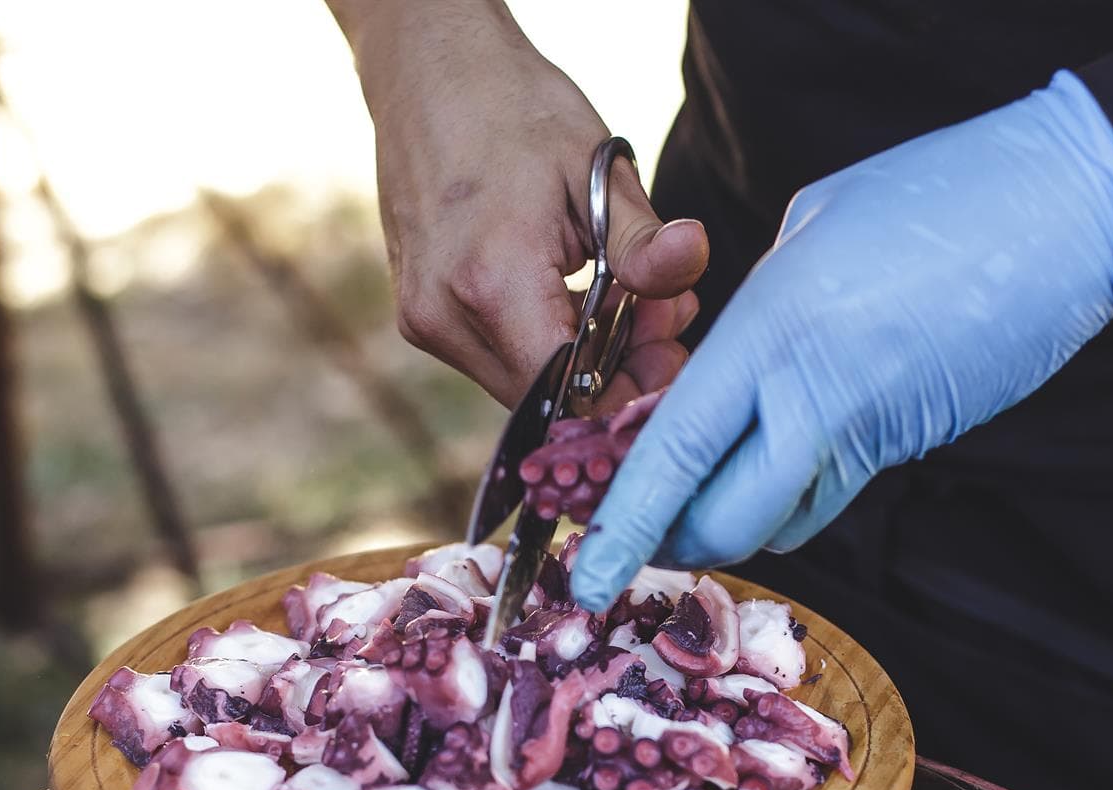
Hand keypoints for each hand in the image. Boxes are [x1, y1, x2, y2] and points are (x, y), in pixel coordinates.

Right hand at [344, 4, 707, 405]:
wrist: (428, 72)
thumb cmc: (514, 109)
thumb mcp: (595, 168)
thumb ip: (641, 240)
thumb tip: (692, 261)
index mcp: (492, 281)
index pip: (570, 389)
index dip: (629, 389)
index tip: (673, 358)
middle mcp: (446, 315)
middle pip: (550, 395)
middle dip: (619, 370)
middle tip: (665, 315)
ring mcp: (425, 320)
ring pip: (524, 383)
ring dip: (585, 356)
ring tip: (626, 296)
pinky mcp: (420, 316)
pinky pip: (497, 358)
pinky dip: (545, 341)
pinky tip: (578, 296)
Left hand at [570, 71, 1112, 611]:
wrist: (1071, 209)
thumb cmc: (942, 194)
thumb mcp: (816, 228)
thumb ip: (760, 310)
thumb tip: (730, 371)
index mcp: (775, 334)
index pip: (676, 454)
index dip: (625, 524)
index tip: (586, 572)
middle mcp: (819, 399)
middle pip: (726, 523)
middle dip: (678, 540)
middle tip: (651, 525)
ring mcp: (874, 432)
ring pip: (783, 520)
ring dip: (740, 517)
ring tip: (717, 478)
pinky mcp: (915, 444)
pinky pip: (834, 490)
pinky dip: (796, 487)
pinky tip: (792, 442)